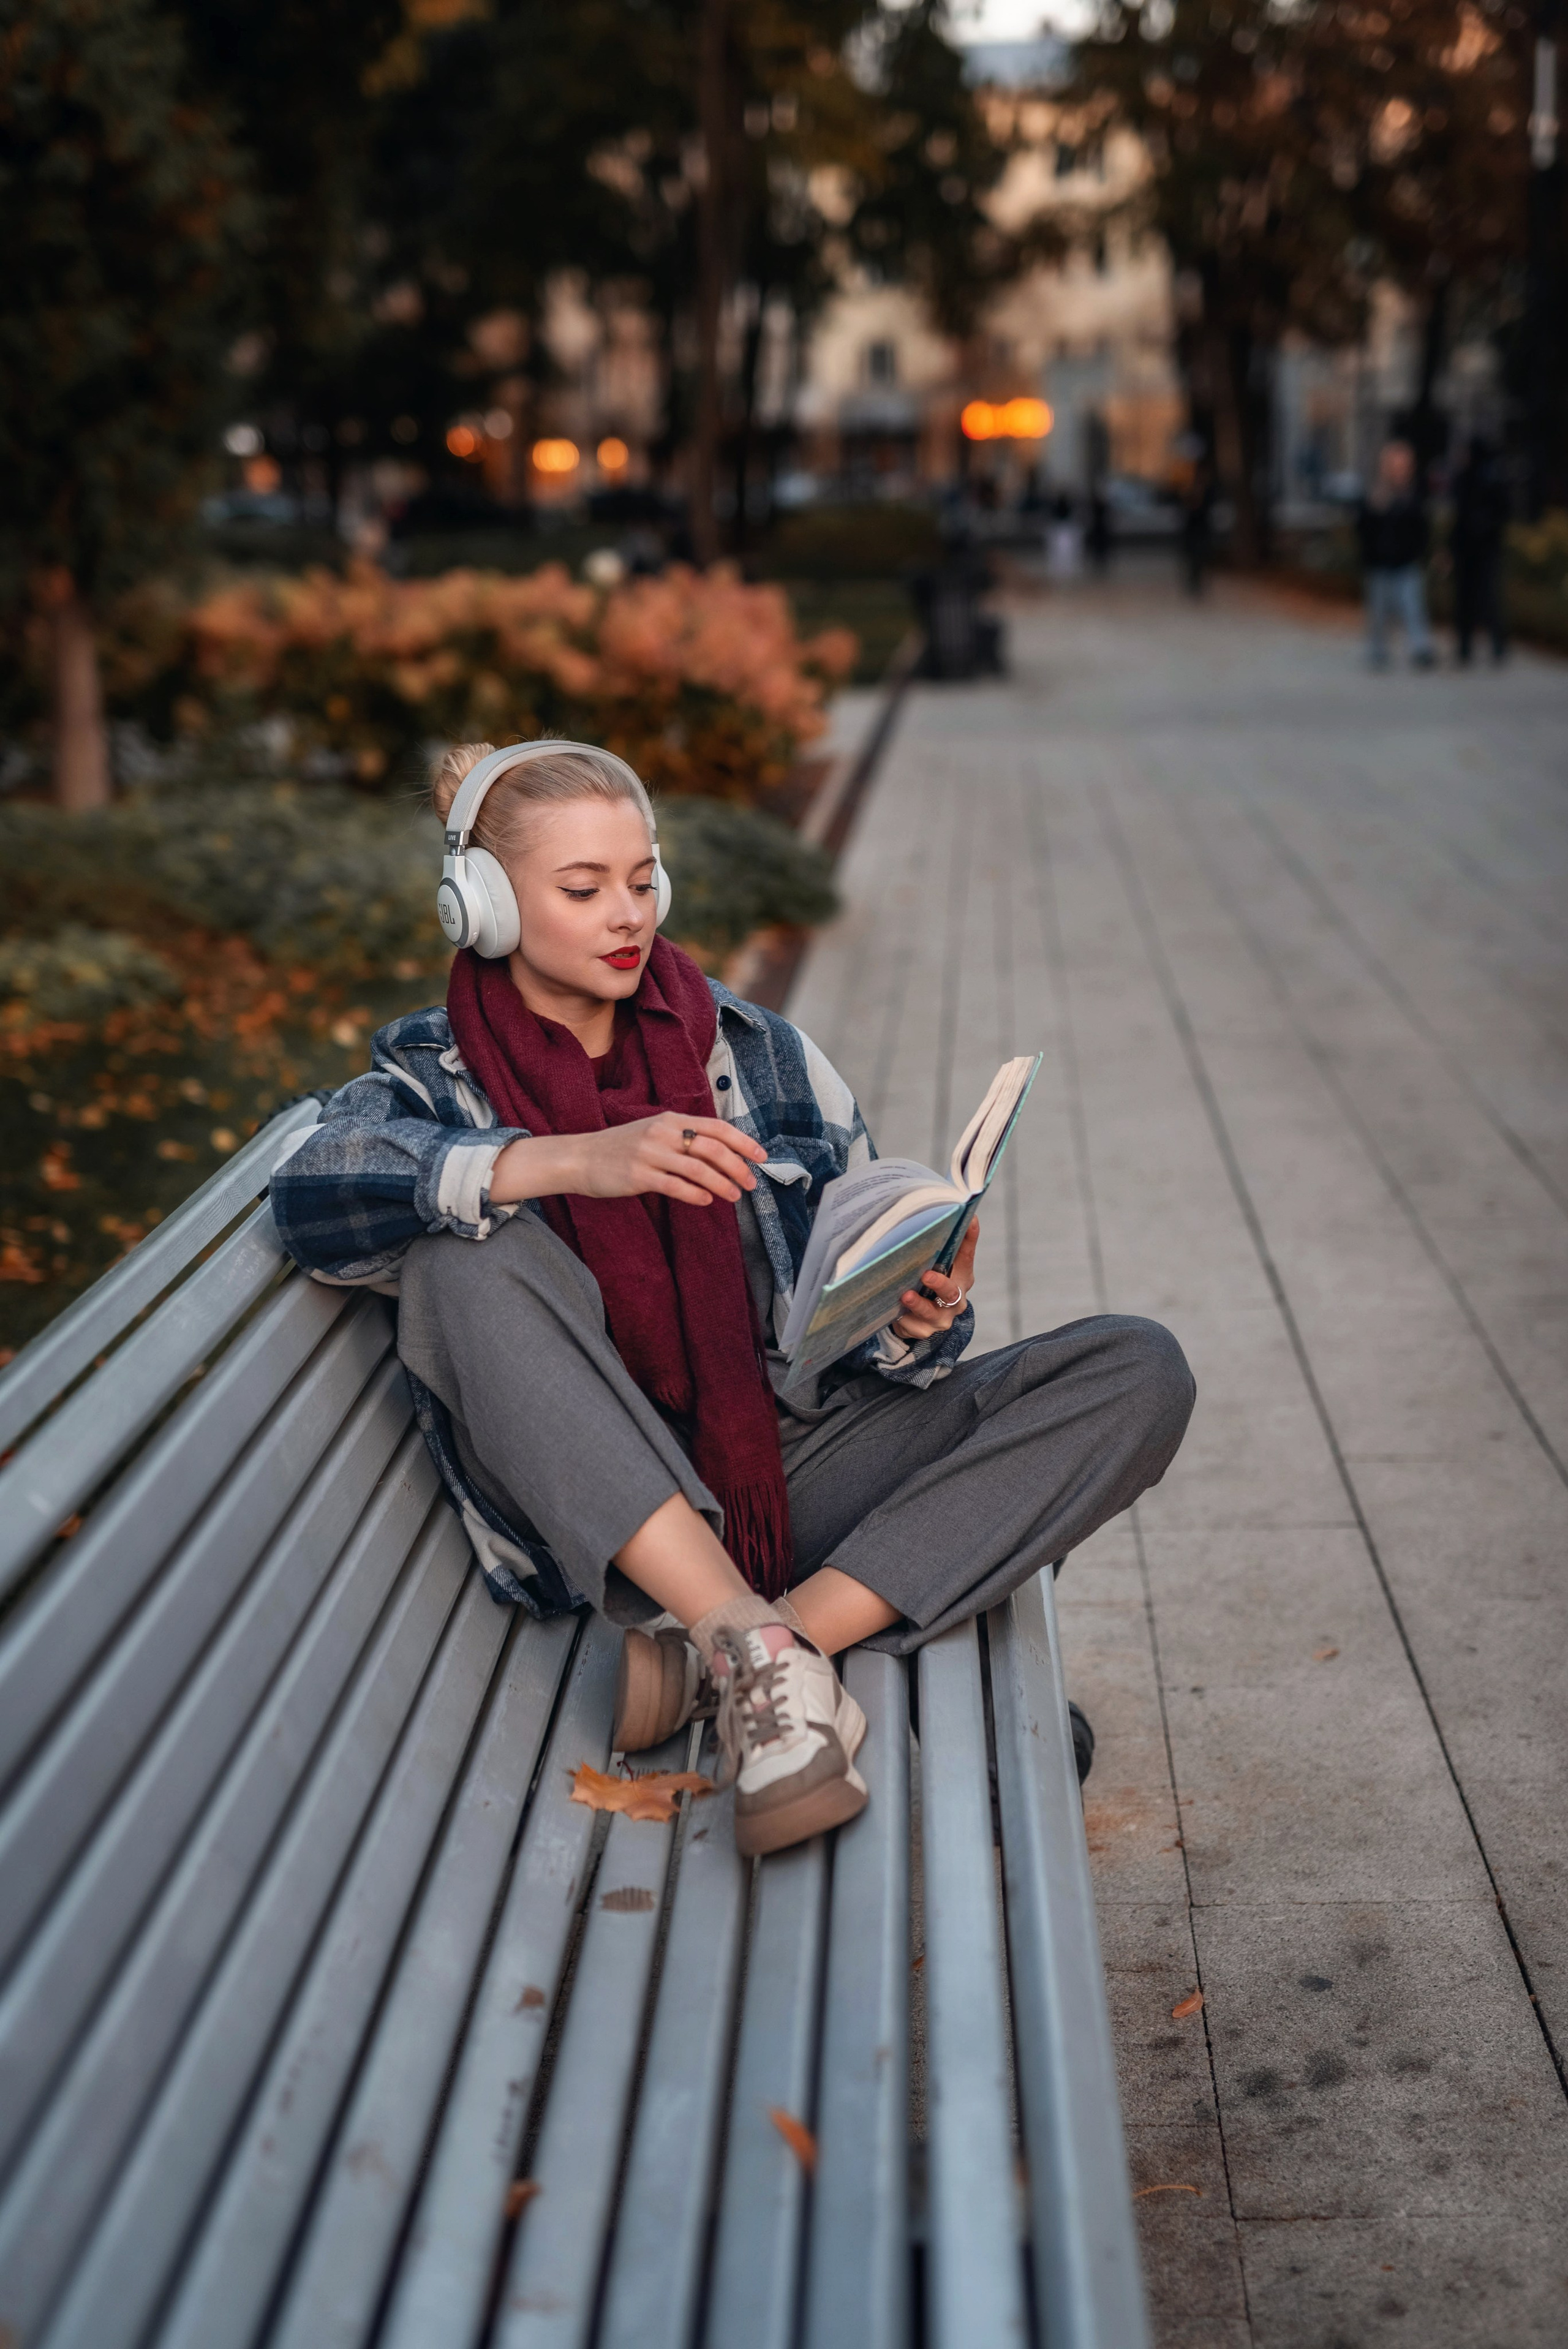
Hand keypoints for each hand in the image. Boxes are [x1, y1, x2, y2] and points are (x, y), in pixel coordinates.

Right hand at [490, 1114, 765, 1209]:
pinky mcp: (638, 1176)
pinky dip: (696, 1194)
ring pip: (698, 1169)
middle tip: (750, 1183)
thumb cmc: (620, 1148)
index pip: (716, 1127)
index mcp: (669, 1120)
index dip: (743, 1142)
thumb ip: (683, 1138)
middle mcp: (662, 1133)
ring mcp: (650, 1154)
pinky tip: (707, 1201)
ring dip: (722, 1183)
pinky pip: (676, 1186)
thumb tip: (721, 1154)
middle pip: (712, 1148)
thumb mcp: (653, 1133)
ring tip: (734, 1196)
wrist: (580, 1157)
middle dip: (737, 1167)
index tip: (761, 1156)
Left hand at [889, 1216, 978, 1342]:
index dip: (969, 1239)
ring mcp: (940, 1318)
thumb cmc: (930, 1284)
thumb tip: (943, 1210)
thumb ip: (942, 1245)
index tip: (969, 1220)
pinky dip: (902, 1318)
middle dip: (940, 1284)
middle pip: (951, 1292)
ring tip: (905, 1295)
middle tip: (926, 1275)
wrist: (923, 1319)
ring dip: (917, 1304)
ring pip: (930, 1313)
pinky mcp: (922, 1330)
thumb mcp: (940, 1265)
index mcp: (962, 1278)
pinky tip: (893, 1311)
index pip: (967, 1256)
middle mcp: (955, 1300)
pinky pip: (911, 1325)